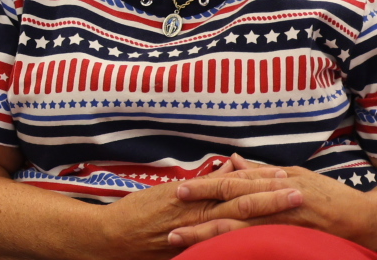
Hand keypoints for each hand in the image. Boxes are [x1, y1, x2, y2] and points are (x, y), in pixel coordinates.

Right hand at [90, 161, 301, 252]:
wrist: (114, 236)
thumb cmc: (138, 212)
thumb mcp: (167, 190)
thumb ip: (202, 182)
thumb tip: (230, 167)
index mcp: (193, 195)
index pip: (233, 185)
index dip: (260, 180)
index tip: (285, 175)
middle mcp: (197, 211)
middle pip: (242, 203)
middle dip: (272, 198)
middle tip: (300, 192)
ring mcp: (196, 231)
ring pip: (238, 221)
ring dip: (265, 214)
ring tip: (289, 208)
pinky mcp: (192, 247)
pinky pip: (223, 240)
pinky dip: (245, 236)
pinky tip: (265, 235)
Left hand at [171, 163, 376, 248]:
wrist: (365, 218)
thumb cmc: (330, 195)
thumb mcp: (296, 175)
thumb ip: (262, 171)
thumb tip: (233, 161)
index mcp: (274, 182)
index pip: (232, 184)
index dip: (205, 187)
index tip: (179, 191)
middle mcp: (276, 201)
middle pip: (230, 208)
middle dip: (199, 216)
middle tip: (170, 225)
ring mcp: (284, 223)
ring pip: (240, 231)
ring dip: (209, 237)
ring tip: (182, 242)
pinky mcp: (292, 240)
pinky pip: (259, 245)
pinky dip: (236, 250)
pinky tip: (216, 255)